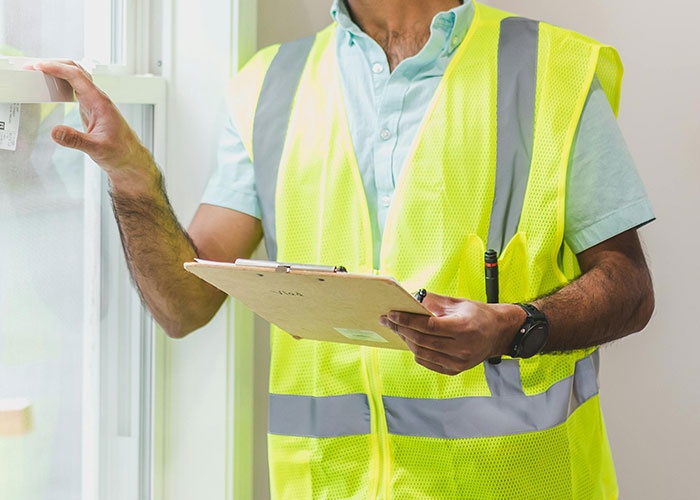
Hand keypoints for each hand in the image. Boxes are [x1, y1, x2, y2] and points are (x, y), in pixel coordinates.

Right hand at [29, 61, 154, 186]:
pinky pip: (76, 87)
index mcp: (100, 102)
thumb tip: (55, 132)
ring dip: (59, 70)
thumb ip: (76, 140)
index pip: (77, 76)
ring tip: (39, 72)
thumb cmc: (120, 152)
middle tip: (33, 67)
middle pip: (76, 70)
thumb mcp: (97, 149)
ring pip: (77, 77)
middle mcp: (98, 98)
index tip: (39, 67)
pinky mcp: (91, 108)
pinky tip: (53, 84)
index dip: (57, 68)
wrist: (130, 158)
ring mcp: (95, 102)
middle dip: (55, 64)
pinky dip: (63, 81)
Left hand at [380, 292, 525, 375]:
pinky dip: (417, 352)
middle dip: (401, 329)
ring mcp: (459, 361)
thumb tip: (413, 298)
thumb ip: (435, 302)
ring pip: (422, 354)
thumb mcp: (459, 303)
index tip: (392, 314)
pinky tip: (412, 341)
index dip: (406, 320)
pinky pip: (429, 363)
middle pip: (422, 340)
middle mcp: (461, 347)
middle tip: (388, 320)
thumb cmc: (480, 316)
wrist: (499, 333)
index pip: (427, 326)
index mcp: (463, 328)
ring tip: (398, 329)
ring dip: (406, 341)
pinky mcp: (456, 369)